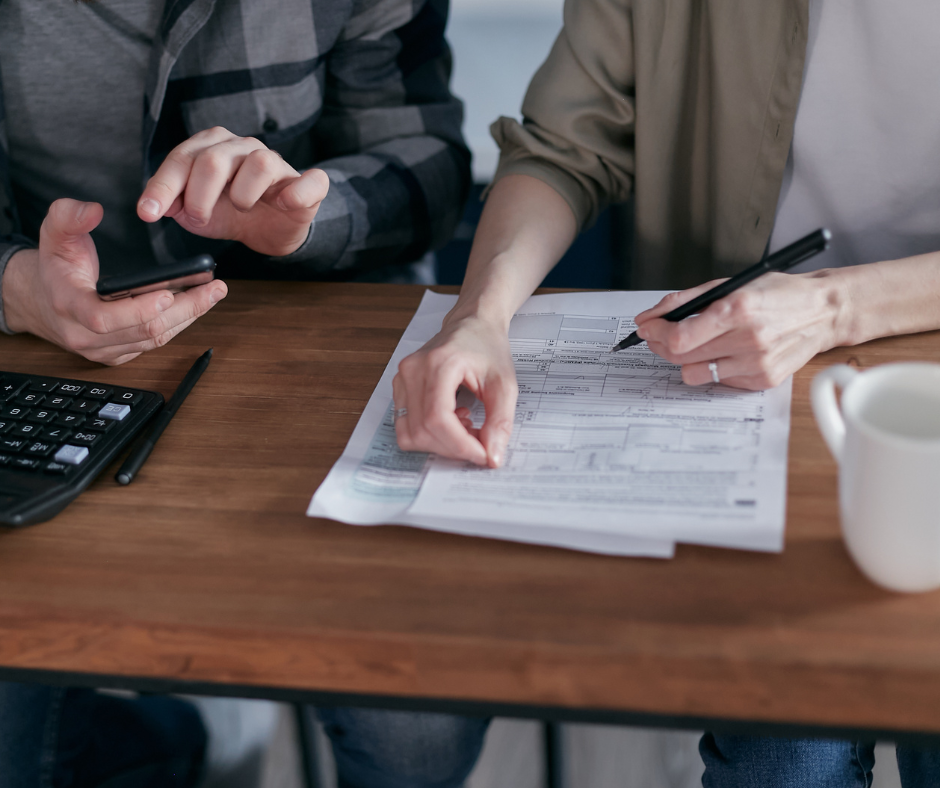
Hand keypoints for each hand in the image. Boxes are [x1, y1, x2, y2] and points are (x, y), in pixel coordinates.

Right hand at [2, 199, 226, 364]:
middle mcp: (86, 336)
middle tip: (213, 289)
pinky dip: (179, 325)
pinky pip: (154, 345)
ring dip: (189, 317)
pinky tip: (197, 305)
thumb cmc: (54, 267)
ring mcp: (104, 350)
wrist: (42, 301)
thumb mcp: (53, 234)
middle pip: (143, 331)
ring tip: (213, 294)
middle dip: (184, 310)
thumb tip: (92, 210)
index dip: (138, 310)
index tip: (168, 293)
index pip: (104, 319)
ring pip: (154, 340)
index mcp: (69, 307)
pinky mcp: (119, 355)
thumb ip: (67, 217)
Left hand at [137, 126, 329, 256]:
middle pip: (214, 160)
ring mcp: (277, 162)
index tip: (148, 213)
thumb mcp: (195, 212)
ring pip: (258, 164)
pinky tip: (282, 204)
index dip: (163, 187)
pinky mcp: (307, 184)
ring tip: (241, 208)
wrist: (270, 229)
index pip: (182, 159)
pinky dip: (295, 194)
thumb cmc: (231, 213)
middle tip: (199, 218)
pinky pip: (309, 181)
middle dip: (199, 197)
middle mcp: (243, 147)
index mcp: (212, 147)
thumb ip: (174, 203)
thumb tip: (157, 205)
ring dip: (242, 196)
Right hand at [393, 316, 517, 466]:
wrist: (472, 325)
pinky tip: (452, 420)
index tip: (483, 455)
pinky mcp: (399, 388)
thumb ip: (500, 422)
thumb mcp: (505, 384)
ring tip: (465, 427)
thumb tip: (492, 457)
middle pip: (422, 430)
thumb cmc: (487, 347)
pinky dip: (429, 435)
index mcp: (439, 363)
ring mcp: (402, 378)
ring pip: (409, 433)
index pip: (438, 419)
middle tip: (479, 443)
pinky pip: (406, 426)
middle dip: (453, 447)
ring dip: (440, 443)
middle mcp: (413, 370)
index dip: (460, 445)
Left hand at [634, 270, 844, 388]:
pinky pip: (719, 381)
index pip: (679, 337)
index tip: (647, 328)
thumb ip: (685, 300)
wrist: (822, 312)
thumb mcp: (730, 284)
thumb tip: (649, 317)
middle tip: (659, 335)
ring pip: (695, 374)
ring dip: (686, 359)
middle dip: (661, 345)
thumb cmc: (775, 294)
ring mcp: (757, 363)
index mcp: (738, 309)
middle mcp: (748, 339)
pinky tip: (725, 352)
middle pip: (681, 357)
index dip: (655, 334)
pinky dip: (713, 366)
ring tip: (694, 344)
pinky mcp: (763, 380)